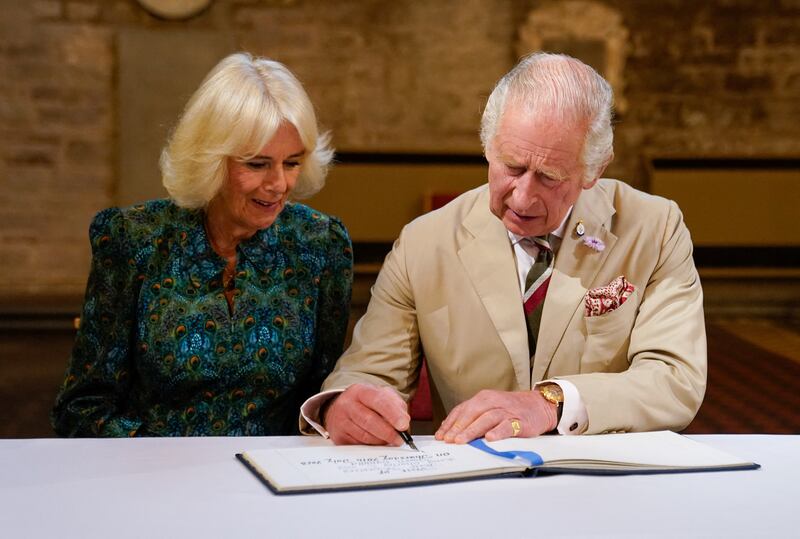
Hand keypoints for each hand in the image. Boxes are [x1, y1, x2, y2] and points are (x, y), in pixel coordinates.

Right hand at [323, 383, 409, 445]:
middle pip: (369, 421)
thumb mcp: (383, 396)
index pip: (378, 401)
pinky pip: (358, 445)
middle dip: (388, 432)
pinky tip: (376, 441)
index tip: (403, 425)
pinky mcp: (338, 436)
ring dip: (381, 440)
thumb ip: (397, 406)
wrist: (344, 408)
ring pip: (364, 436)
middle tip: (400, 438)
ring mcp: (340, 420)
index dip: (392, 414)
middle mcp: (347, 404)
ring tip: (389, 438)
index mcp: (360, 390)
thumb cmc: (366, 403)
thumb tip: (404, 422)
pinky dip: (371, 446)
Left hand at [435, 389, 556, 443]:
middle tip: (449, 440)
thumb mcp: (489, 407)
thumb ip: (472, 416)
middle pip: (472, 413)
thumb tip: (451, 430)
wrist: (539, 405)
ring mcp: (506, 411)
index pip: (462, 410)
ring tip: (462, 440)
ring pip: (486, 419)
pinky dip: (498, 432)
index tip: (441, 436)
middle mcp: (493, 402)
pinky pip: (508, 426)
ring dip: (472, 430)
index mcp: (483, 398)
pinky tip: (490, 438)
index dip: (450, 423)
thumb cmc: (512, 408)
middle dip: (458, 427)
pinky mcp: (520, 421)